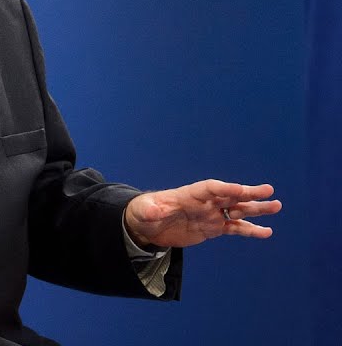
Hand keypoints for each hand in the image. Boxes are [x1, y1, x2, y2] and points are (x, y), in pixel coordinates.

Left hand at [124, 179, 281, 248]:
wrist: (148, 226)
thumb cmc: (144, 213)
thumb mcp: (144, 211)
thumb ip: (151, 209)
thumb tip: (154, 210)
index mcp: (190, 194)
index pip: (211, 188)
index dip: (224, 189)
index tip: (240, 189)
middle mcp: (205, 202)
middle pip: (230, 195)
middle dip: (248, 193)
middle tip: (269, 191)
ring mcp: (211, 214)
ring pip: (238, 210)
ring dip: (256, 208)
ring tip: (276, 206)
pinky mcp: (214, 228)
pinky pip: (235, 228)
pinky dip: (250, 230)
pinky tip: (267, 232)